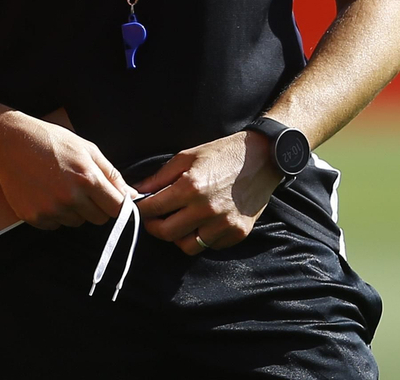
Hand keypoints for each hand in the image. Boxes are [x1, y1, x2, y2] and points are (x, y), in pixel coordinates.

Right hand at [0, 112, 132, 230]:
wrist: (11, 143)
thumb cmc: (50, 141)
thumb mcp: (87, 149)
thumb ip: (111, 174)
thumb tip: (132, 195)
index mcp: (87, 179)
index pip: (116, 208)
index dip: (117, 205)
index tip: (113, 201)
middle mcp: (70, 198)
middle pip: (98, 219)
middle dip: (95, 207)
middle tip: (80, 187)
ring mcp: (51, 210)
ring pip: (76, 222)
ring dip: (74, 210)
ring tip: (59, 186)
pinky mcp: (34, 217)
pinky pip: (55, 225)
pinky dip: (54, 214)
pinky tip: (45, 194)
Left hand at [132, 129, 282, 254]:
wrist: (262, 158)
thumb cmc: (222, 154)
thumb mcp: (187, 157)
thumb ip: (160, 177)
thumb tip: (137, 191)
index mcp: (190, 187)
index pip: (153, 209)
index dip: (141, 211)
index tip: (138, 209)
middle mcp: (206, 209)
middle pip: (166, 233)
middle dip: (154, 227)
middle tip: (154, 219)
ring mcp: (223, 224)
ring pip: (187, 246)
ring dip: (178, 236)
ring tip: (180, 221)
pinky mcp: (237, 233)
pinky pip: (209, 246)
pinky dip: (201, 238)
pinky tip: (202, 222)